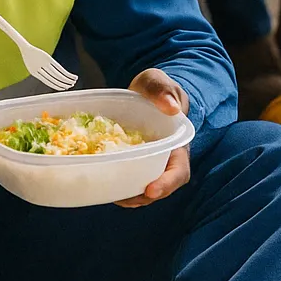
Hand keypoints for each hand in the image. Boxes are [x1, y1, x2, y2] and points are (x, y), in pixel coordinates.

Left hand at [116, 68, 190, 207]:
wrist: (144, 94)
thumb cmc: (154, 89)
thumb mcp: (156, 82)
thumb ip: (161, 90)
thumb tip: (170, 107)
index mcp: (176, 144)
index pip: (178, 171)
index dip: (167, 184)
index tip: (150, 190)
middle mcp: (165, 159)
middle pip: (159, 187)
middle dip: (142, 197)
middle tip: (121, 198)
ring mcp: (149, 164)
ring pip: (143, 188)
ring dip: (128, 195)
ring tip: (109, 194)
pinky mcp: (133, 163)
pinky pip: (128, 178)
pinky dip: (118, 184)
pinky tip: (101, 182)